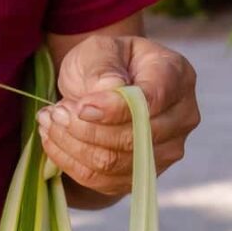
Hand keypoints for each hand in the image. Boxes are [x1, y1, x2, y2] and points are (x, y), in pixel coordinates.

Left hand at [37, 35, 198, 196]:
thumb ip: (102, 70)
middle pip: (133, 138)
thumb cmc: (106, 62)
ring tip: (50, 122)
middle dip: (84, 129)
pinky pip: (103, 181)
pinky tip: (54, 141)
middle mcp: (181, 117)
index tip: (79, 107)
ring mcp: (166, 151)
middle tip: (54, 112)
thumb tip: (98, 102)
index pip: (151, 102)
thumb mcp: (100, 50)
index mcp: (177, 77)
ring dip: (73, 146)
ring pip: (114, 163)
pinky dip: (71, 163)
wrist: (105, 84)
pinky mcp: (142, 174)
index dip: (113, 109)